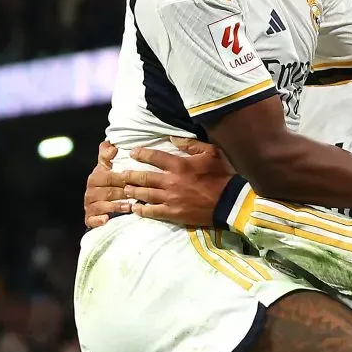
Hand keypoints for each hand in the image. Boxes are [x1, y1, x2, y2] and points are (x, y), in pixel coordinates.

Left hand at [83, 138, 222, 228]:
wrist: (230, 202)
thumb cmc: (222, 175)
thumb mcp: (211, 153)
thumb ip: (190, 144)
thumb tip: (172, 138)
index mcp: (179, 165)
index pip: (154, 157)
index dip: (141, 154)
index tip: (133, 153)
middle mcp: (171, 181)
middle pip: (144, 178)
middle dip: (131, 175)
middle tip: (121, 174)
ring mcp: (171, 199)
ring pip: (145, 195)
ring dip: (133, 192)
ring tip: (125, 190)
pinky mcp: (173, 213)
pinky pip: (153, 212)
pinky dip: (142, 210)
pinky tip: (136, 209)